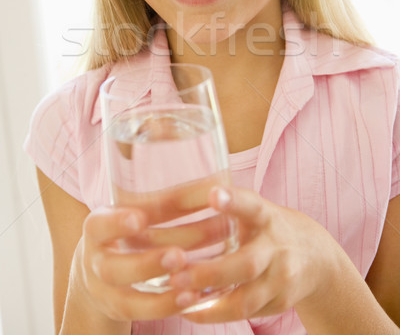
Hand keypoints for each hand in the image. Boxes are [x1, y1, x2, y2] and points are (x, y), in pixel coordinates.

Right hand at [71, 206, 197, 321]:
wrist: (99, 265)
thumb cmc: (127, 226)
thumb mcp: (132, 207)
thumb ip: (161, 198)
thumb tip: (218, 179)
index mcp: (97, 227)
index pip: (100, 224)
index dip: (117, 223)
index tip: (139, 218)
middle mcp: (95, 261)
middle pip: (112, 268)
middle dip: (147, 263)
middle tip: (179, 256)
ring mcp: (105, 291)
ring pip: (126, 299)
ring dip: (160, 294)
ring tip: (193, 283)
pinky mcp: (121, 309)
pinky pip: (141, 314)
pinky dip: (166, 307)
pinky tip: (193, 297)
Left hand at [169, 186, 340, 322]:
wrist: (316, 256)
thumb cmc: (268, 227)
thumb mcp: (255, 209)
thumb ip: (227, 205)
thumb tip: (173, 194)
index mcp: (267, 216)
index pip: (252, 206)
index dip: (234, 201)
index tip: (214, 195)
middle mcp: (277, 248)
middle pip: (247, 264)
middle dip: (211, 273)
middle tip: (176, 276)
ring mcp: (281, 279)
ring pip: (247, 298)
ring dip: (210, 302)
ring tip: (178, 298)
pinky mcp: (279, 303)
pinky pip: (246, 313)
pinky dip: (216, 314)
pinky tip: (189, 311)